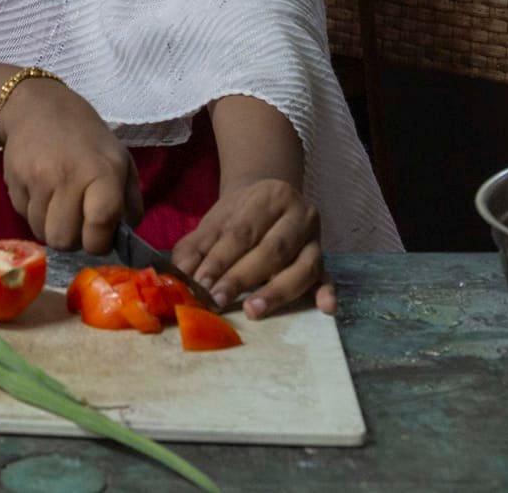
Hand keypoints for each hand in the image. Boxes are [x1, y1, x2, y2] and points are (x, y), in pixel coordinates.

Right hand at [0, 77, 140, 254]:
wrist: (38, 108)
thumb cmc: (88, 139)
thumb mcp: (121, 161)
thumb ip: (130, 202)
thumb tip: (124, 238)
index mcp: (103, 171)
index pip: (100, 224)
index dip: (99, 243)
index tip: (98, 237)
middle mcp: (68, 176)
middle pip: (64, 240)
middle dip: (72, 239)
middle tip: (76, 223)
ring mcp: (37, 178)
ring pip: (42, 233)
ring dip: (51, 227)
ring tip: (59, 204)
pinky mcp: (13, 180)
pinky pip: (23, 216)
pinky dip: (34, 212)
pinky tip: (41, 191)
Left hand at [172, 178, 331, 318]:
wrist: (269, 201)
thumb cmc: (239, 217)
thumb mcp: (214, 223)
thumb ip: (194, 248)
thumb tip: (179, 277)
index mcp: (270, 197)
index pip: (242, 232)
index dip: (220, 260)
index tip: (200, 285)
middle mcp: (299, 214)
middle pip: (273, 250)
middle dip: (242, 278)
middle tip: (219, 301)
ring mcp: (316, 239)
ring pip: (302, 267)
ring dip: (276, 291)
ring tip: (253, 310)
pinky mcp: (326, 260)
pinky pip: (328, 278)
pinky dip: (327, 293)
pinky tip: (325, 308)